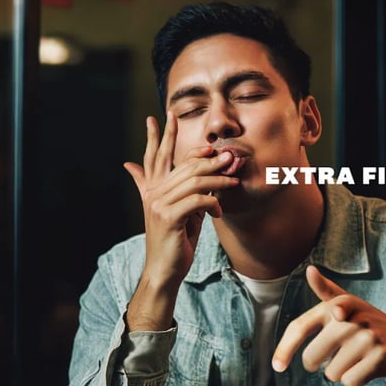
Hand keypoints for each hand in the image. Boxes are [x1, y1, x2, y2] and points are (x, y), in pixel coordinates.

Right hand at [122, 112, 239, 329]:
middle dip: (209, 159)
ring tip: (233, 183)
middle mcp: (153, 193)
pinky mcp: (169, 217)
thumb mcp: (180, 212)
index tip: (168, 116)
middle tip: (229, 156)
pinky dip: (213, 203)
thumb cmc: (175, 240)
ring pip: (194, 180)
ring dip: (218, 180)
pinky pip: (198, 199)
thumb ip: (183, 191)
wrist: (165, 269)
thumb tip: (201, 177)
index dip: (161, 135)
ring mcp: (158, 204)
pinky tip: (219, 212)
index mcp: (153, 189)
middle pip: (183, 165)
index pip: (155, 155)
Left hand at [272, 266, 385, 385]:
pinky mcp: (380, 357)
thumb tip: (310, 270)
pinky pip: (350, 382)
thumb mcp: (347, 304)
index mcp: (338, 303)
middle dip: (318, 364)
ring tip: (357, 358)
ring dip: (340, 372)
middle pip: (312, 358)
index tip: (277, 366)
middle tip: (332, 357)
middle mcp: (351, 318)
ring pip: (332, 373)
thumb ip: (326, 290)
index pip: (300, 327)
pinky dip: (355, 381)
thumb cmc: (367, 324)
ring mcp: (368, 337)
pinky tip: (366, 368)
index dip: (285, 348)